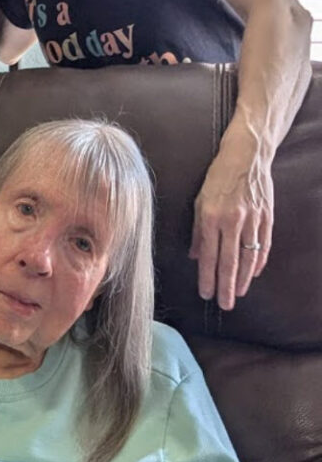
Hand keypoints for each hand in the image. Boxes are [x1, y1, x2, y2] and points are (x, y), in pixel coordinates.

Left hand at [189, 130, 272, 310]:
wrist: (246, 156)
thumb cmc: (217, 177)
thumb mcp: (199, 200)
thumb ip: (197, 230)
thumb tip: (194, 256)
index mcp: (211, 216)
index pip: (208, 255)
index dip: (206, 277)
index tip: (205, 293)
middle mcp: (232, 220)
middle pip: (229, 262)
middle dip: (226, 287)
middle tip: (224, 305)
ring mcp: (252, 220)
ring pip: (248, 258)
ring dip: (243, 279)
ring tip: (238, 294)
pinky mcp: (267, 218)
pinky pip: (263, 246)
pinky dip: (258, 263)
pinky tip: (253, 274)